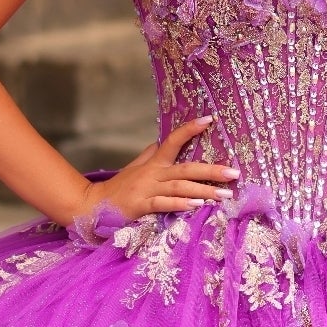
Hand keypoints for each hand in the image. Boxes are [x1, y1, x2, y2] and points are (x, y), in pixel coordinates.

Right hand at [72, 116, 238, 222]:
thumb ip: (149, 155)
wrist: (92, 206)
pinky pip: (164, 203)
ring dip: (203, 190)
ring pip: (179, 186)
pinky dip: (180, 203)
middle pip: (186, 168)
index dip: (190, 129)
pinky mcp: (141, 205)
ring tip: (224, 194)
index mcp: (153, 163)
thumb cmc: (118, 188)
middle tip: (234, 173)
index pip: (173, 141)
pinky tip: (196, 205)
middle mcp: (152, 173)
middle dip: (212, 170)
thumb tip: (161, 142)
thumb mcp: (135, 168)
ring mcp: (146, 189)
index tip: (210, 120)